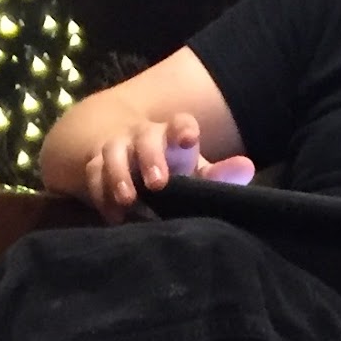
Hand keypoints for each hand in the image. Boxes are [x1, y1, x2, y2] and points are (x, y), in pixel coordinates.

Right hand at [82, 112, 256, 222]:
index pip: (180, 124)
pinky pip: (93, 176)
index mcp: (171, 135)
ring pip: (112, 154)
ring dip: (119, 176)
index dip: (183, 130)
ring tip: (128, 200)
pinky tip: (113, 216)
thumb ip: (218, 175)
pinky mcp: (95, 166)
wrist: (122, 151)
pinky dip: (100, 195)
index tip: (188, 139)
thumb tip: (247, 167)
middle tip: (158, 183)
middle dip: (150, 157)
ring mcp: (116, 148)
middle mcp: (142, 136)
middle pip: (144, 138)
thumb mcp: (194, 170)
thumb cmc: (170, 168)